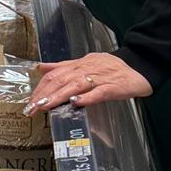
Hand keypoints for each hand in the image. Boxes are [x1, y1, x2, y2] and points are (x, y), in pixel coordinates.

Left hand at [24, 53, 151, 113]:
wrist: (140, 64)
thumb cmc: (113, 67)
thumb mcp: (85, 63)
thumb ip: (63, 66)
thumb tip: (41, 67)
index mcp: (79, 65)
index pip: (54, 75)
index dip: (40, 88)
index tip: (30, 101)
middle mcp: (87, 69)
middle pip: (61, 80)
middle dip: (44, 95)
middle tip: (31, 108)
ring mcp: (100, 77)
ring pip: (75, 85)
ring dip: (58, 96)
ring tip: (45, 106)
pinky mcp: (114, 86)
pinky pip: (99, 92)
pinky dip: (87, 97)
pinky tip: (76, 102)